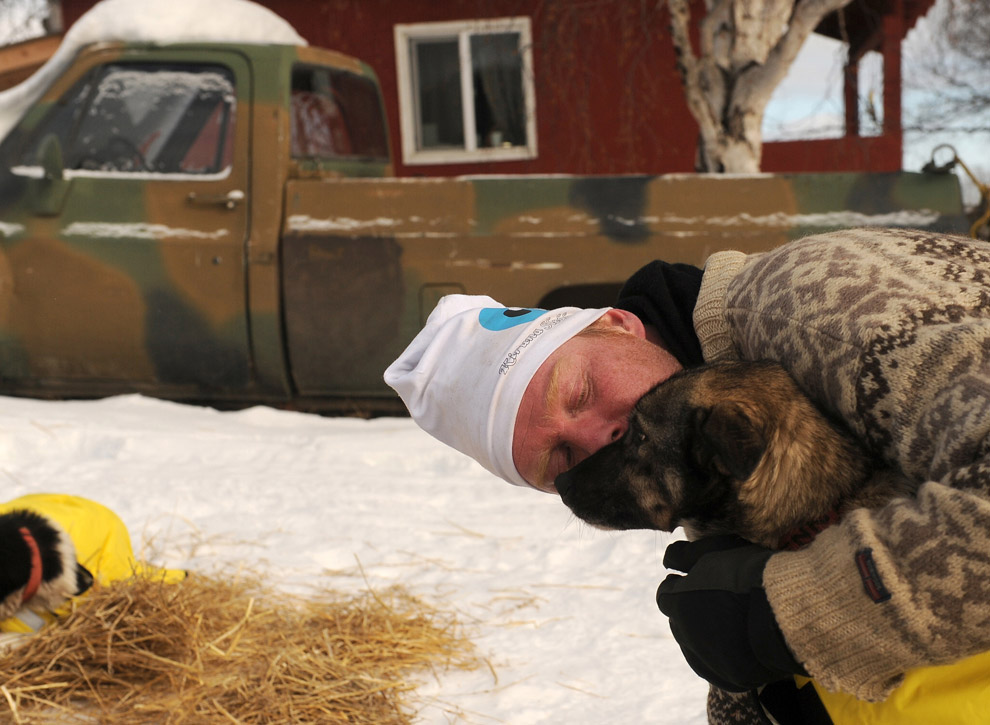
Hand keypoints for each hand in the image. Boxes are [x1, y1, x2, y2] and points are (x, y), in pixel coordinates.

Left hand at [656, 535, 806, 691]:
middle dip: (690, 610)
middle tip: (716, 598)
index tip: (695, 580)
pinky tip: (739, 642)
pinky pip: (717, 667)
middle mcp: (687, 635)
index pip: (665, 596)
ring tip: (731, 619)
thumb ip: (682, 556)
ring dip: (706, 634)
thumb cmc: (750, 574)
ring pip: (696, 646)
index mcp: (678, 604)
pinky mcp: (729, 678)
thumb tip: (667, 562)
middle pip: (679, 622)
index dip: (680, 586)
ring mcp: (708, 660)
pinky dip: (723, 656)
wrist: (788, 611)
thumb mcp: (713, 551)